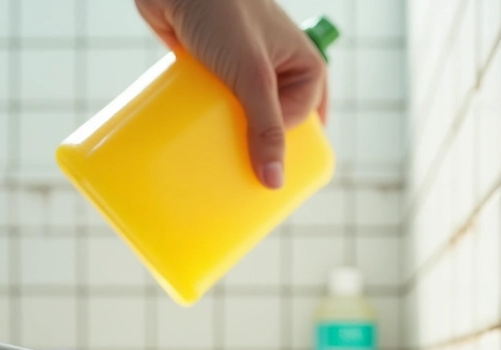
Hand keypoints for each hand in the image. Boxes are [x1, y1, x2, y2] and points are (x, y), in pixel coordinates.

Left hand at [136, 0, 328, 188]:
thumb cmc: (222, 11)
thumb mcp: (251, 75)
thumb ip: (265, 127)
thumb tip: (274, 182)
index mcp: (305, 66)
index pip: (301, 122)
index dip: (282, 148)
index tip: (257, 174)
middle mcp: (279, 66)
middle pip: (274, 121)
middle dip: (258, 148)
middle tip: (239, 176)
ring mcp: (244, 65)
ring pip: (243, 114)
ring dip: (230, 137)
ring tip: (212, 163)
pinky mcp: (212, 64)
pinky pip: (216, 103)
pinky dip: (208, 121)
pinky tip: (195, 141)